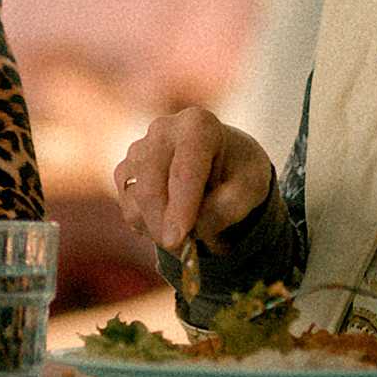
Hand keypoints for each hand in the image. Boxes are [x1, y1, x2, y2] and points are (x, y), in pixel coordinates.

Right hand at [113, 106, 273, 251]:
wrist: (221, 161)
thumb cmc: (238, 172)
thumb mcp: (250, 189)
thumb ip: (225, 209)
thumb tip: (193, 230)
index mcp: (198, 125)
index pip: (184, 170)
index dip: (181, 207)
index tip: (178, 239)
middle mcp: (163, 130)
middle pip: (151, 186)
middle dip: (163, 224)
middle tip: (180, 251)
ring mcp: (139, 148)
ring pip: (136, 200)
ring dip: (157, 227)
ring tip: (187, 230)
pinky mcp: (126, 170)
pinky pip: (128, 207)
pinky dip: (147, 224)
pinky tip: (171, 220)